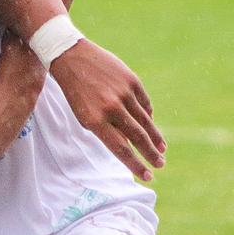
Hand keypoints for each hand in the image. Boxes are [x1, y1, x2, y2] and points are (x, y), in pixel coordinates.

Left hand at [48, 40, 165, 181]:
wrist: (71, 57)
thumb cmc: (76, 92)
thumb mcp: (84, 116)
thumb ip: (106, 130)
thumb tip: (130, 144)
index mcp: (95, 120)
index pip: (121, 149)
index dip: (136, 165)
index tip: (147, 177)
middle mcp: (111, 107)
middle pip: (137, 137)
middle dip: (151, 154)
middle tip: (160, 164)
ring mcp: (123, 93)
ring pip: (145, 121)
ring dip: (155, 138)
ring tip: (162, 149)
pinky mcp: (131, 80)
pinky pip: (144, 103)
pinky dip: (148, 115)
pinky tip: (151, 124)